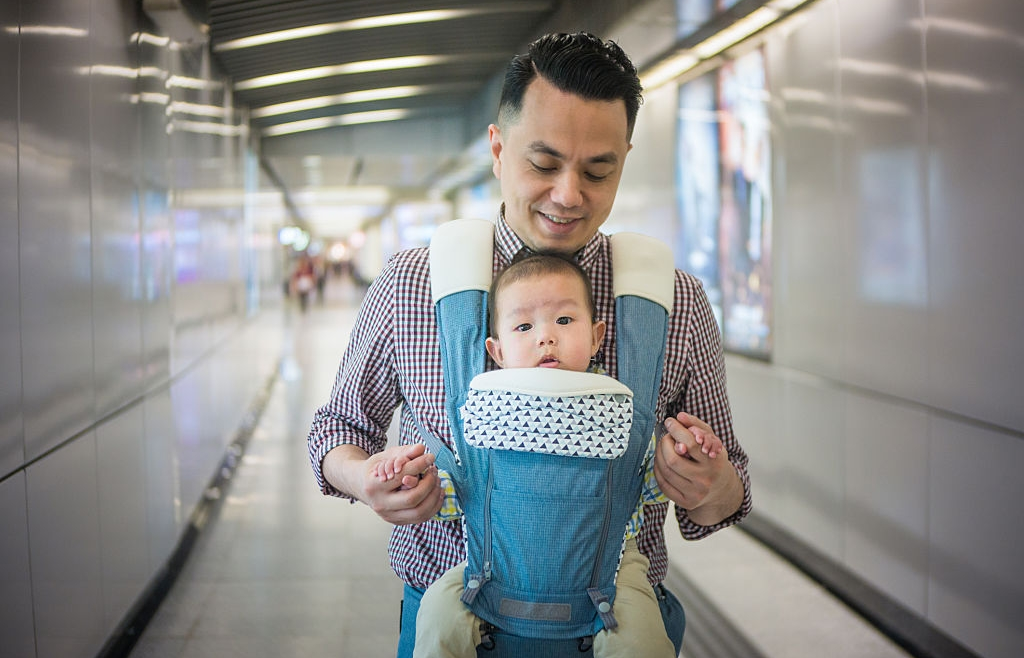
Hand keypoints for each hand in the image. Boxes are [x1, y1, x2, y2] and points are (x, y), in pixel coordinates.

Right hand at [325, 443, 443, 525]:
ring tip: (437, 481)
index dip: (419, 465)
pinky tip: (437, 493)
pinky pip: (421, 518)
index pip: (401, 476)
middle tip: (433, 471)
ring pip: (419, 512)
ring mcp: (389, 516)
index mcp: (373, 485)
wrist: (362, 486)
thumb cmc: (376, 469)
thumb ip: (404, 452)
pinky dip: (433, 506)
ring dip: (434, 496)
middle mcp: (380, 503)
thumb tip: (421, 449)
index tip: (430, 457)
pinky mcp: (397, 521)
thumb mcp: (386, 456)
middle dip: (428, 484)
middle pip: (412, 498)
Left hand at [653, 412, 741, 525]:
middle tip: (666, 436)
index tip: (670, 422)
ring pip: (665, 471)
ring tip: (663, 447)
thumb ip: (697, 425)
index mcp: (714, 462)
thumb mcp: (712, 440)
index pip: (691, 444)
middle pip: (673, 459)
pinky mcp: (685, 502)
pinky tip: (661, 462)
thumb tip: (679, 416)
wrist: (721, 489)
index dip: (676, 430)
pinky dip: (658, 470)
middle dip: (664, 443)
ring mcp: (694, 493)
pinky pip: (663, 484)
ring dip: (658, 455)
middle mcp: (705, 480)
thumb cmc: (712, 459)